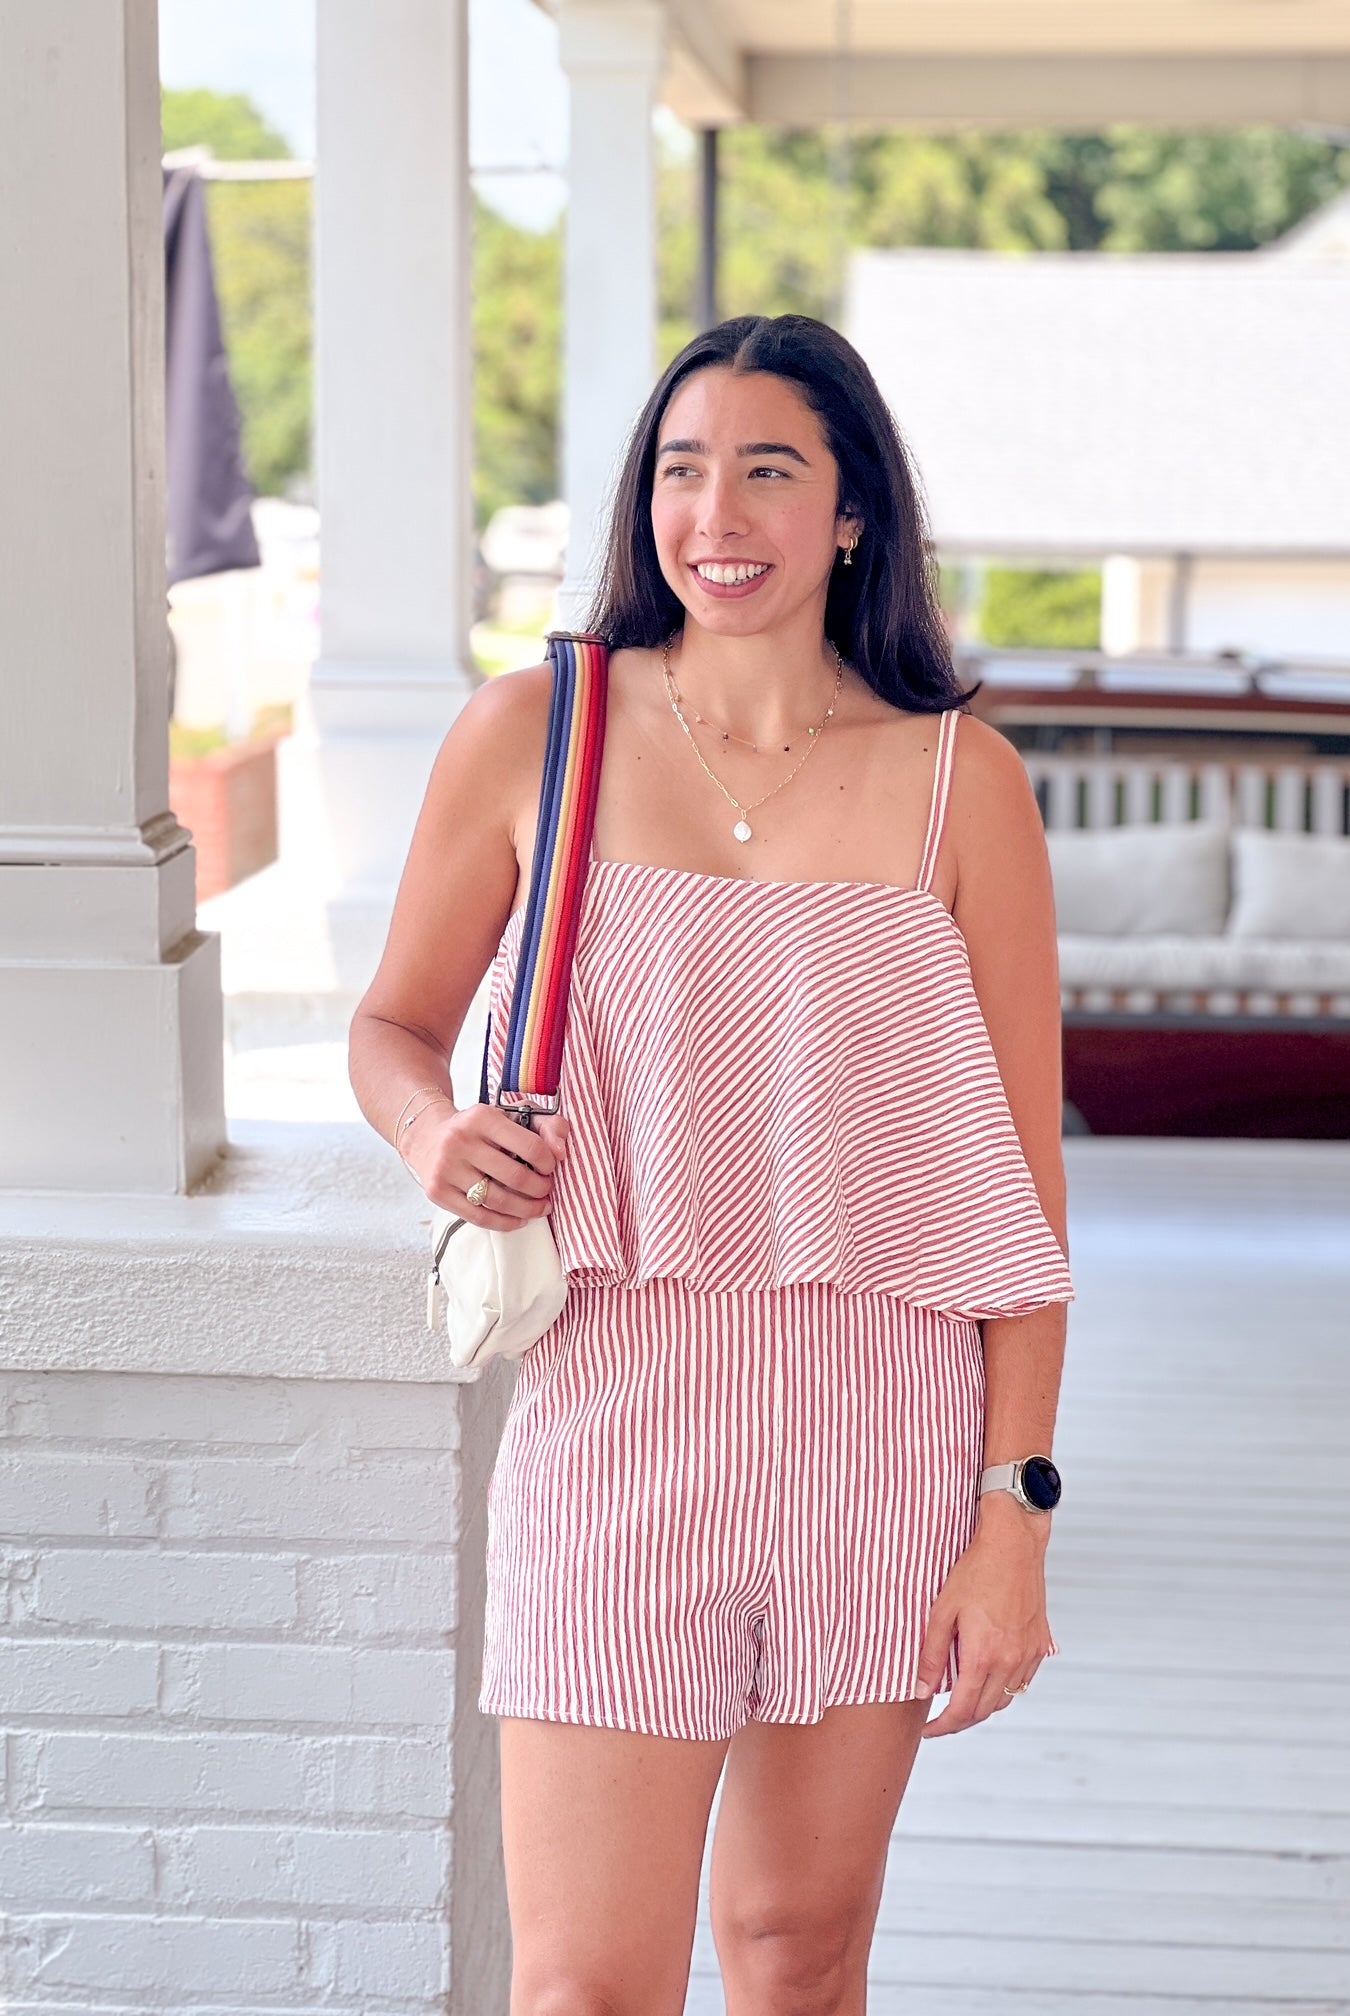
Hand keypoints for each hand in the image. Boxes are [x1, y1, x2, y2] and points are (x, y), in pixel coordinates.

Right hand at [403, 1099, 569, 1230]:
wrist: (428, 1137)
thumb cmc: (478, 1128)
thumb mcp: (510, 1115)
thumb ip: (546, 1125)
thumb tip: (561, 1152)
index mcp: (482, 1117)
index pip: (530, 1146)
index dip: (549, 1162)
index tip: (551, 1167)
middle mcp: (460, 1141)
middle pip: (515, 1177)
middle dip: (540, 1189)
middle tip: (547, 1190)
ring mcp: (446, 1168)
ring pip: (498, 1201)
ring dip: (527, 1209)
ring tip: (539, 1207)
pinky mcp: (438, 1191)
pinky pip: (479, 1216)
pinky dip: (505, 1222)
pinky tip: (519, 1219)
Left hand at [913, 1501, 1053, 1736]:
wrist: (1014, 1545)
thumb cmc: (976, 1571)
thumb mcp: (943, 1611)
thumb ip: (932, 1655)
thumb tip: (922, 1691)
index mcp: (982, 1655)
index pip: (962, 1710)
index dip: (942, 1727)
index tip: (927, 1731)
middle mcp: (1009, 1660)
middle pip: (984, 1711)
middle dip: (959, 1722)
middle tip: (939, 1720)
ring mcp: (1028, 1654)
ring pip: (1005, 1699)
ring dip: (982, 1708)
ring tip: (961, 1701)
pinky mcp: (1040, 1645)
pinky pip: (1022, 1681)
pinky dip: (1003, 1689)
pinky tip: (988, 1679)